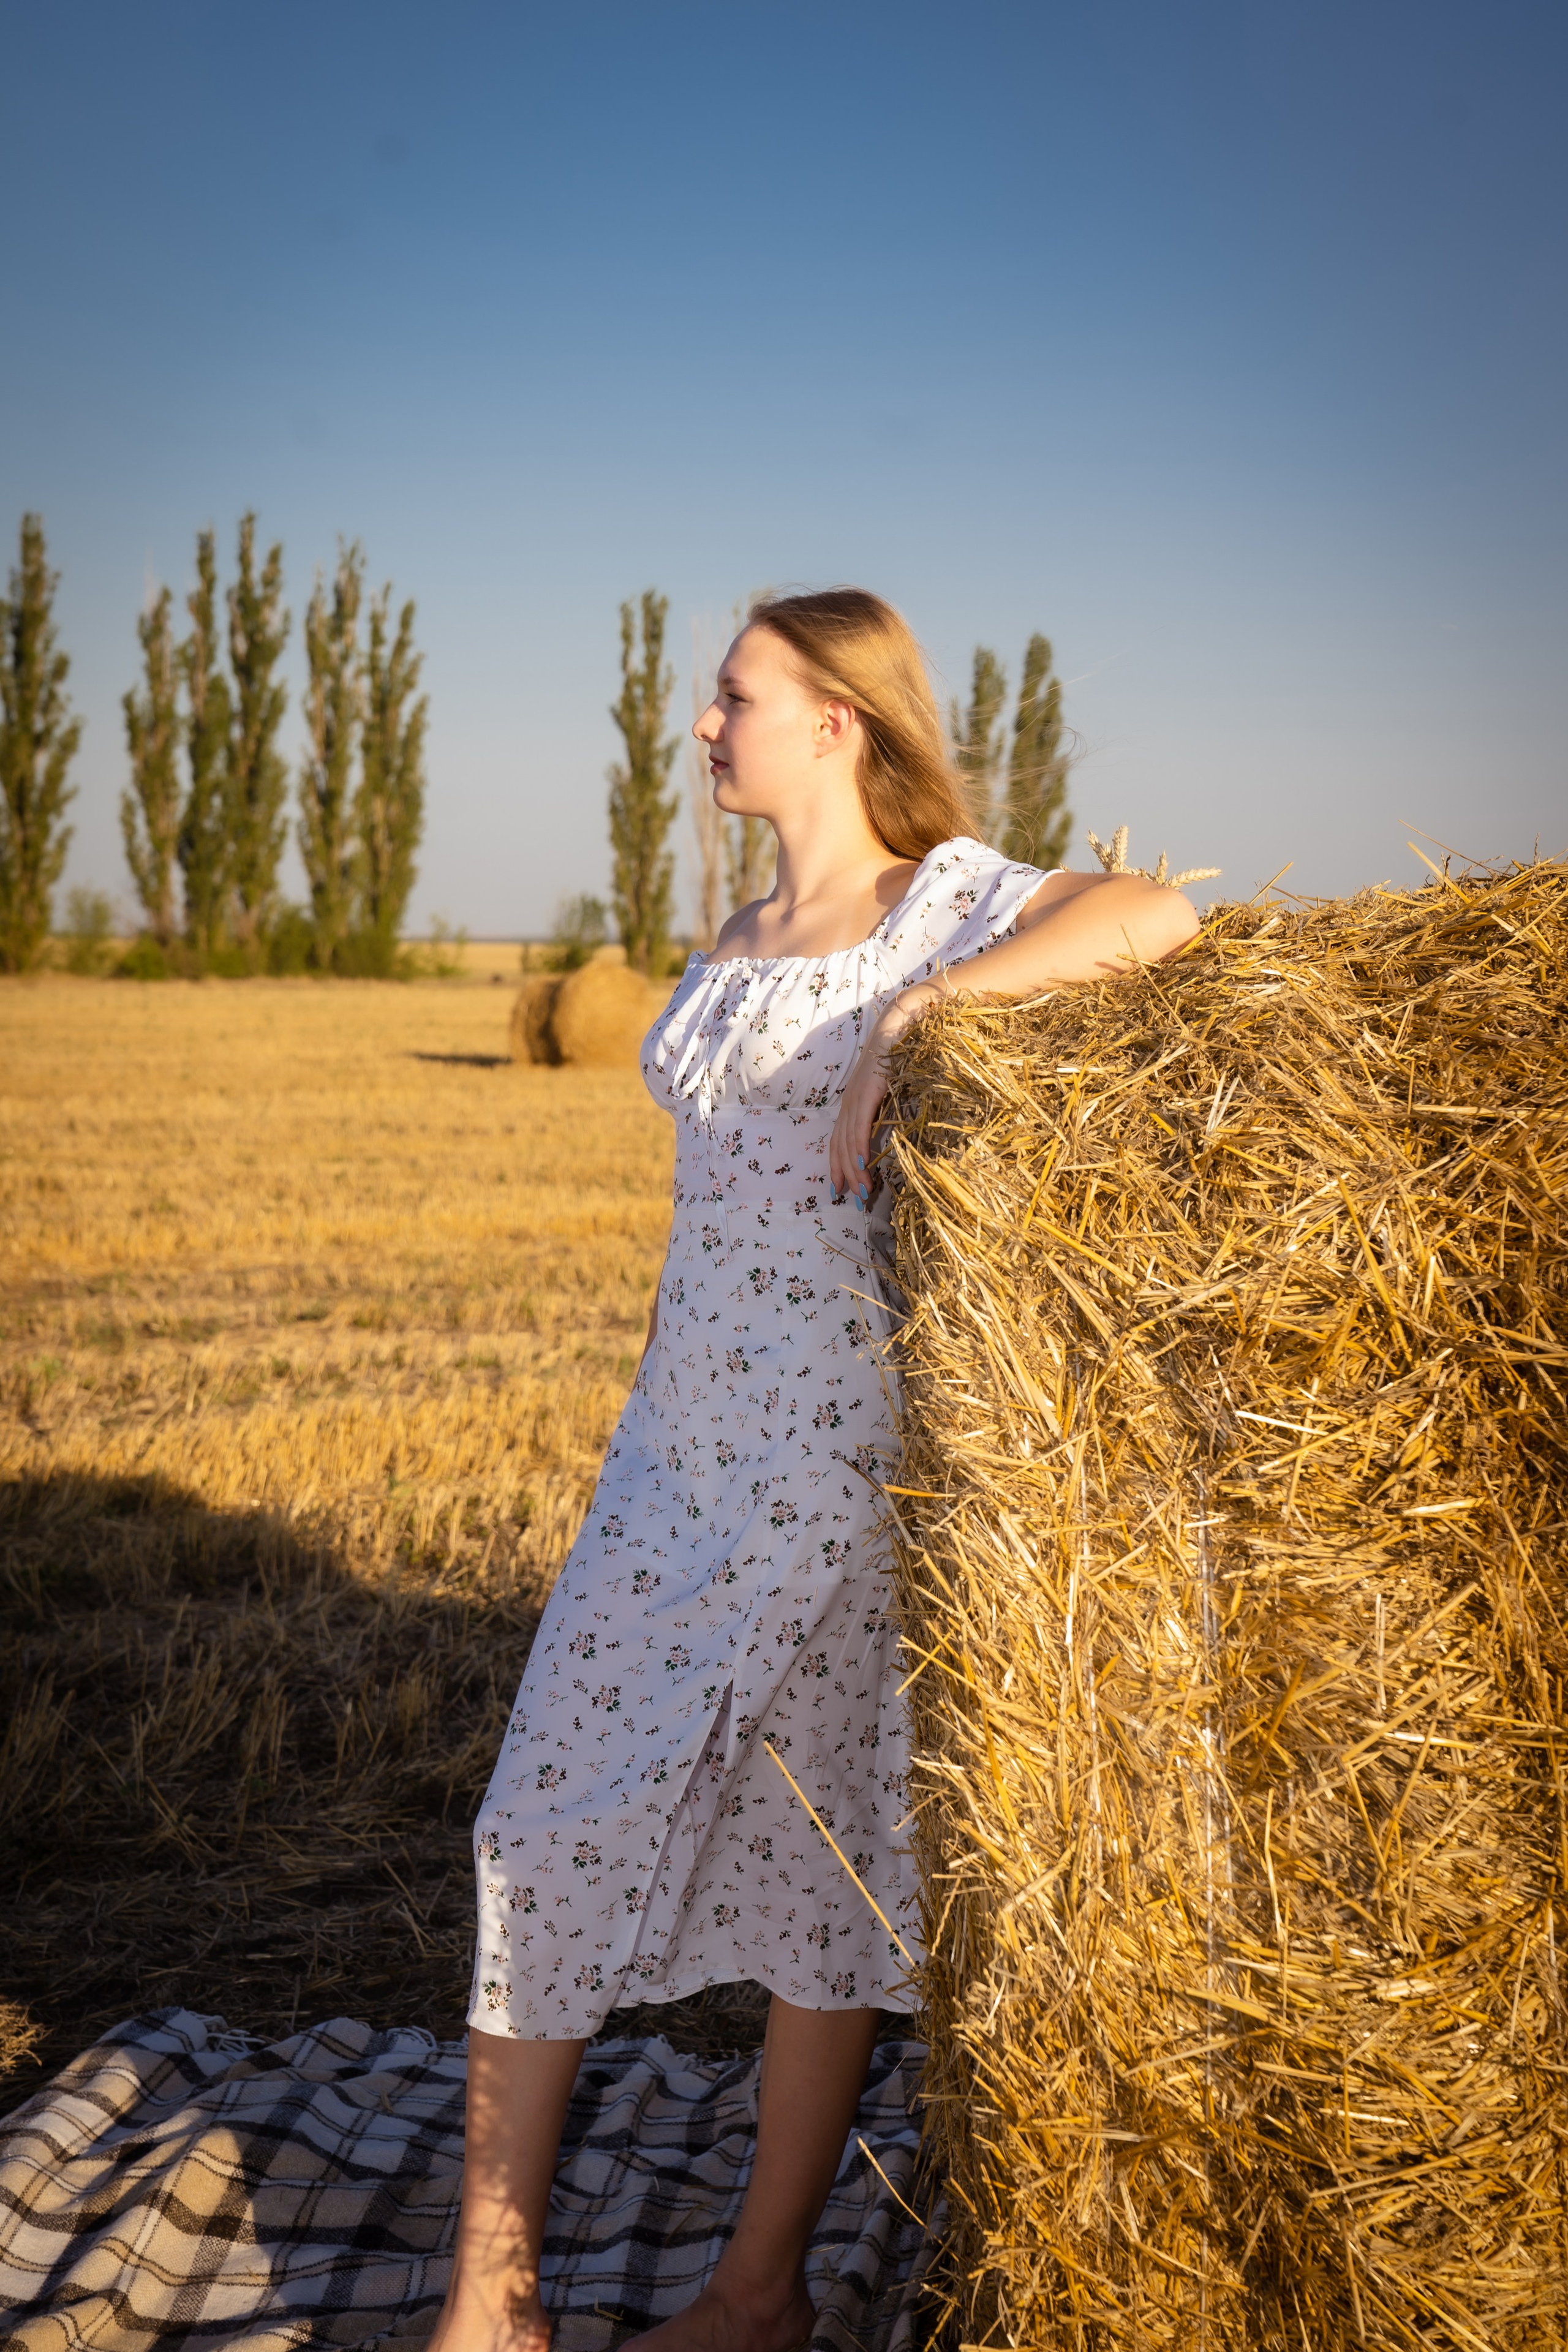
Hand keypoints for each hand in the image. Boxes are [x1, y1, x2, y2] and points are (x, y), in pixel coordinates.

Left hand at [828, 980, 947, 1205]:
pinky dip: (857, 1147)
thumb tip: (897, 1133)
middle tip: (851, 1199)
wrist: (907, 1019)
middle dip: (843, 1173)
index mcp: (857, 1100)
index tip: (843, 1187)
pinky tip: (860, 1165)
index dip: (840, 1164)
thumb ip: (892, 1107)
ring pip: (847, 1140)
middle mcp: (851, 1099)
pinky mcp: (867, 1090)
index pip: (842, 1139)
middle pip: (839, 1144)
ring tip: (860, 1193)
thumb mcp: (897, 1086)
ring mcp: (857, 1094)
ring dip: (852, 1169)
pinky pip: (859, 1125)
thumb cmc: (906, 1051)